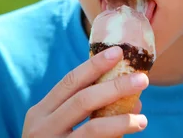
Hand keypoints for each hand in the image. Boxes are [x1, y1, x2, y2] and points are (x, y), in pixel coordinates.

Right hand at [22, 46, 149, 136]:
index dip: (94, 65)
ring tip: (143, 119)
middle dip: (116, 87)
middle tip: (142, 79)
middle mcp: (42, 129)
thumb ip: (79, 108)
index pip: (69, 82)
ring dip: (122, 120)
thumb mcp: (53, 126)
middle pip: (83, 101)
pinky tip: (130, 133)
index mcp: (39, 112)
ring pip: (93, 129)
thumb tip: (130, 94)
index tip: (118, 51)